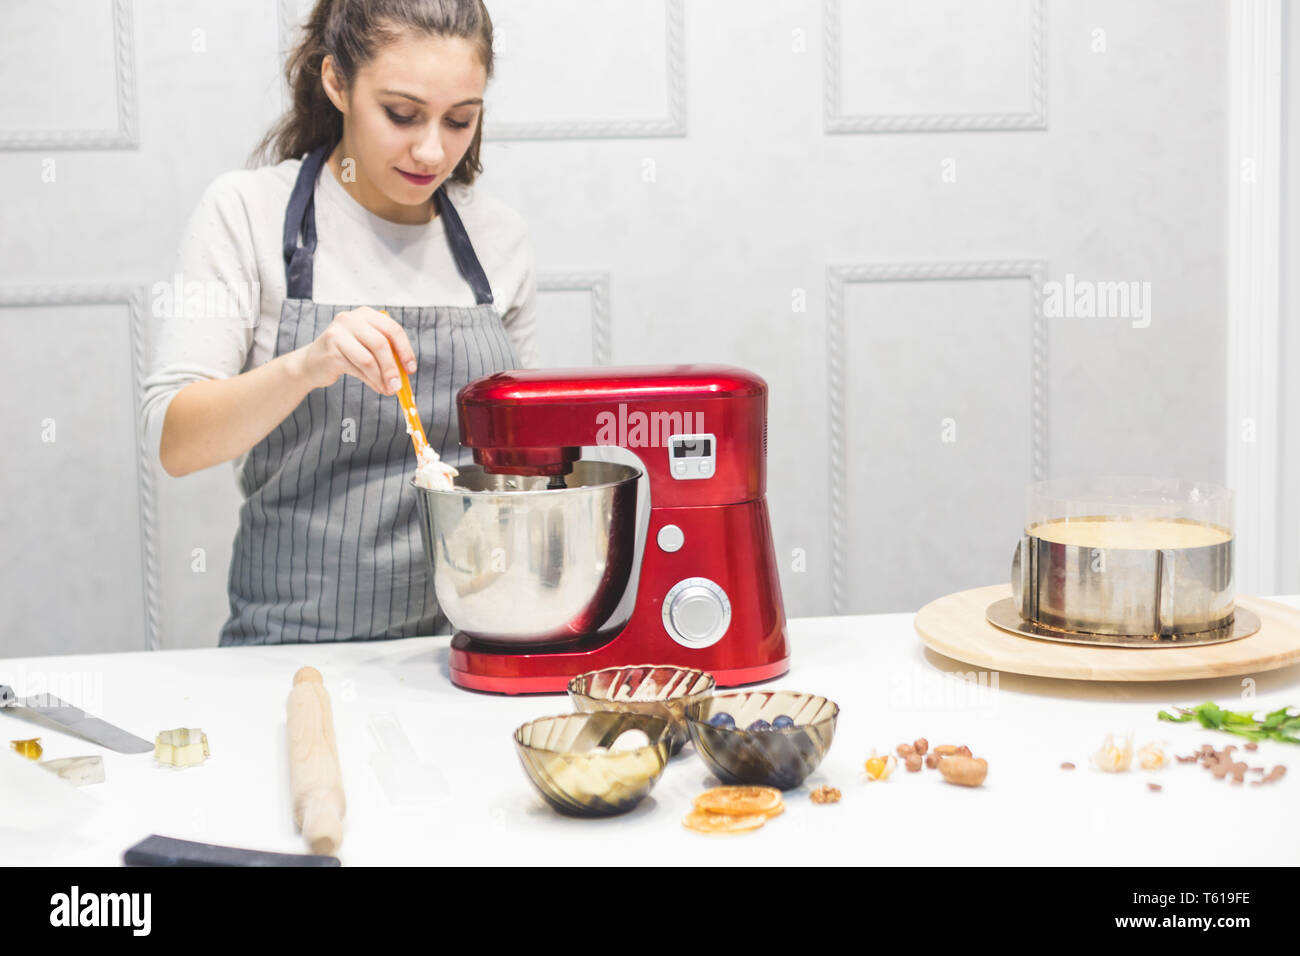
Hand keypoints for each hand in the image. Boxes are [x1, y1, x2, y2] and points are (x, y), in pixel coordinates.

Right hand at [296, 306, 415, 394]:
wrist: (312, 363)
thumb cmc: (345, 354)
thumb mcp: (367, 348)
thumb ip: (386, 354)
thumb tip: (405, 373)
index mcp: (365, 314)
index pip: (393, 329)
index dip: (405, 350)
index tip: (411, 369)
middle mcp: (351, 319)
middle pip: (381, 344)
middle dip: (393, 368)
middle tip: (398, 386)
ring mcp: (338, 333)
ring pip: (369, 359)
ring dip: (382, 378)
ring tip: (387, 389)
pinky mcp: (331, 350)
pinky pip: (357, 369)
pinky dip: (371, 381)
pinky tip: (376, 387)